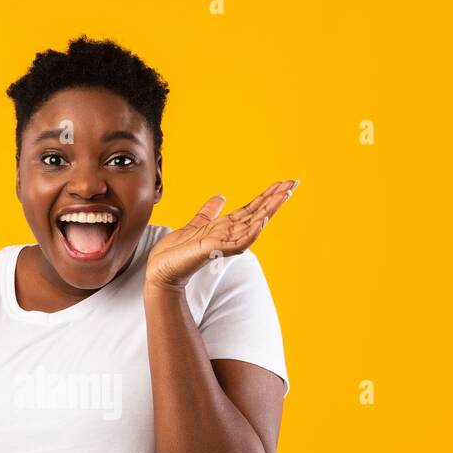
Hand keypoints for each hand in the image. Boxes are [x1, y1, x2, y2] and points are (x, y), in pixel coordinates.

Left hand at [144, 180, 298, 291]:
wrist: (161, 268)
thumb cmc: (177, 250)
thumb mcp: (196, 223)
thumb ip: (209, 211)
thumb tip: (221, 196)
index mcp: (225, 227)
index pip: (251, 208)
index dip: (266, 196)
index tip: (282, 183)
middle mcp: (228, 234)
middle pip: (257, 214)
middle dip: (274, 199)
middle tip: (292, 184)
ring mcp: (223, 243)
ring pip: (252, 225)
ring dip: (268, 210)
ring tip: (283, 196)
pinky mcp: (214, 251)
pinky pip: (238, 242)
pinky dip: (251, 232)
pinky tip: (261, 221)